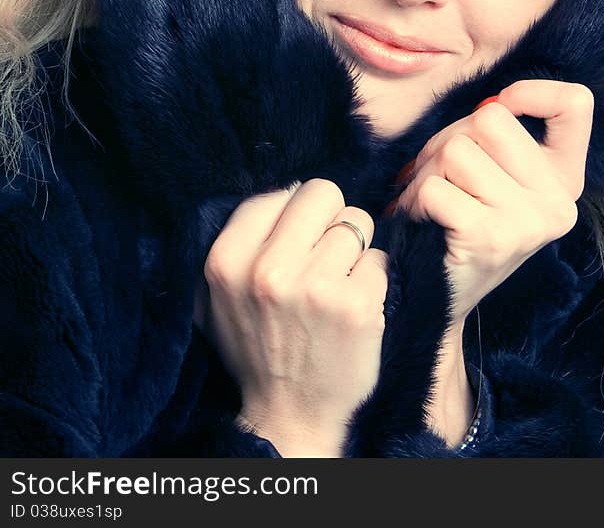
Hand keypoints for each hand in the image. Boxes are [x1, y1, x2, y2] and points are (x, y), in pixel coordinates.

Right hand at [193, 179, 387, 456]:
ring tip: (338, 286)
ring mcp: (315, 288)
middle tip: (326, 255)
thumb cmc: (259, 347)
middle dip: (331, 219)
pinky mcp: (357, 305)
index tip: (297, 242)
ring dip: (355, 251)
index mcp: (226, 260)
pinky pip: (381, 259)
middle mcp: (268, 270)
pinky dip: (374, 279)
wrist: (291, 415)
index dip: (297, 214)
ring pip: (358, 223)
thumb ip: (243, 241)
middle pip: (324, 193)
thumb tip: (285, 189)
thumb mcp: (222, 296)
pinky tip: (355, 306)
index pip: (280, 192)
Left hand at [391, 80, 592, 324]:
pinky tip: (420, 219)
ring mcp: (528, 222)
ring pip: (456, 150)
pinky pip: (435, 186)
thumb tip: (488, 104)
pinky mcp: (490, 238)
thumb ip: (500, 136)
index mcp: (565, 180)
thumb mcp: (496, 175)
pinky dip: (414, 199)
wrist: (440, 299)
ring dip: (426, 172)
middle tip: (442, 176)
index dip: (532, 92)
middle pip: (489, 120)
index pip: (576, 104)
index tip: (501, 108)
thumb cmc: (460, 221)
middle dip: (449, 140)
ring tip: (430, 201)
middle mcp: (558, 202)